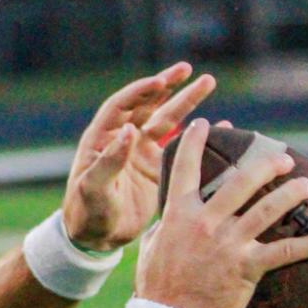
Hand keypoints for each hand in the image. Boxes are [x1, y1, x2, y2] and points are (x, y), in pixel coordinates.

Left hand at [61, 63, 215, 251]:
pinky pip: (181, 147)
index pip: (123, 106)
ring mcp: (142, 153)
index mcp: (103, 138)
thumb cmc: (86, 211)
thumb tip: (128, 129)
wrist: (95, 237)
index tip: (160, 81)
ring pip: (168, 120)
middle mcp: (124, 139)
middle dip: (168, 86)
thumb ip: (109, 160)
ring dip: (186, 102)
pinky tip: (221, 125)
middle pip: (149, 105)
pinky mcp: (157, 169)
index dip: (141, 92)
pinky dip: (198, 136)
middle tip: (189, 69)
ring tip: (208, 82)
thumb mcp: (93, 188)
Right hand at [136, 117, 307, 307]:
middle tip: (282, 159)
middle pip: (241, 182)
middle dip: (264, 165)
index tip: (206, 123)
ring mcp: (228, 243)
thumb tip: (173, 212)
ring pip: (268, 209)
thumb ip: (166, 224)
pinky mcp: (247, 266)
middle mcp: (206, 222)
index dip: (195, 141)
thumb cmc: (158, 286)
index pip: (186, 168)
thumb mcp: (153, 247)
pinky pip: (285, 252)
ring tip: (306, 185)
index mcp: (179, 214)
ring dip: (291, 195)